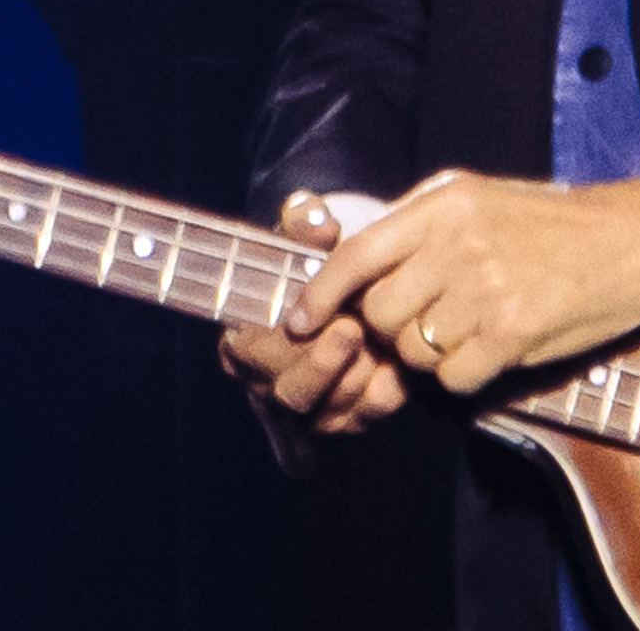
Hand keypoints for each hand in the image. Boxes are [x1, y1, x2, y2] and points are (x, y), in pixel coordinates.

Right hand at [218, 194, 412, 468]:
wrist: (355, 285)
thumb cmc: (317, 259)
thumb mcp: (306, 232)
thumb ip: (305, 222)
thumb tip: (317, 219)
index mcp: (243, 340)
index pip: (250, 353)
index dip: (281, 342)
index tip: (318, 317)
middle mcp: (268, 382)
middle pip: (288, 392)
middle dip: (322, 364)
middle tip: (353, 330)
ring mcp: (307, 406)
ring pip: (324, 414)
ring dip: (353, 380)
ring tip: (377, 346)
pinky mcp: (343, 418)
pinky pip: (361, 420)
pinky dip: (381, 397)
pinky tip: (396, 369)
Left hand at [281, 166, 639, 397]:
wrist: (638, 242)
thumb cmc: (558, 223)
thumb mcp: (483, 195)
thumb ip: (421, 217)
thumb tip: (357, 247)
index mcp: (445, 205)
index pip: (357, 254)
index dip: (319, 294)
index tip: (299, 322)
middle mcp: (458, 244)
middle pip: (380, 313)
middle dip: (389, 333)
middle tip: (421, 328)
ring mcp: (485, 289)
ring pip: (414, 350)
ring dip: (429, 356)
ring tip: (467, 333)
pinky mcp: (514, 333)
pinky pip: (452, 378)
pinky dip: (462, 378)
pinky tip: (491, 353)